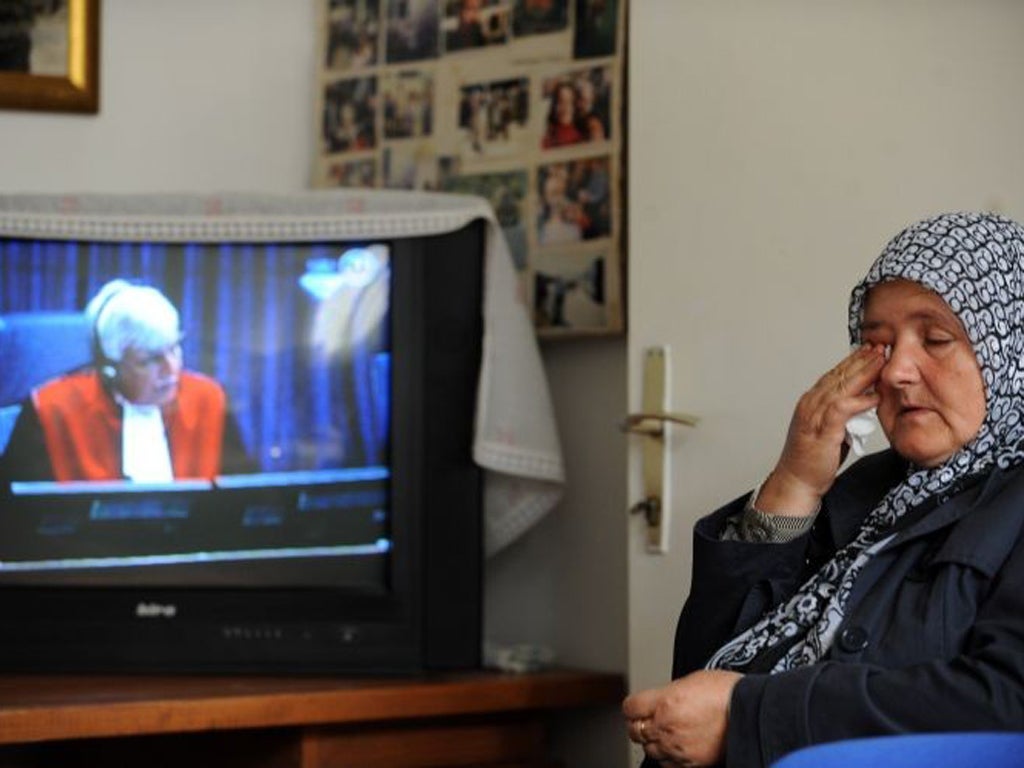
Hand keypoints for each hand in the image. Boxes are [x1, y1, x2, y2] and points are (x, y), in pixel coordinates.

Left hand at [622, 670, 742, 766]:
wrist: (751, 712)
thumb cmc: (727, 692)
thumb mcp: (690, 680)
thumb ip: (668, 693)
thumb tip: (658, 700)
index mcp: (665, 701)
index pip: (630, 707)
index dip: (633, 706)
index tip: (637, 707)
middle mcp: (667, 726)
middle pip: (635, 730)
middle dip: (639, 724)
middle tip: (647, 720)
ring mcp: (677, 747)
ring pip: (649, 750)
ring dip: (653, 742)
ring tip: (665, 733)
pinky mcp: (690, 763)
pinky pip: (667, 765)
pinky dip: (668, 757)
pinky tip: (676, 747)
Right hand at [758, 344, 884, 514]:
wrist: (796, 481)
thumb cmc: (812, 460)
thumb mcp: (830, 430)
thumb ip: (843, 415)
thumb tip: (864, 404)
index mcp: (811, 402)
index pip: (834, 374)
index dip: (853, 361)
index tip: (871, 350)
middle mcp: (810, 404)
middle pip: (839, 375)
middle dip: (861, 359)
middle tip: (880, 346)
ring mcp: (814, 415)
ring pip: (841, 387)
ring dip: (863, 373)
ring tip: (881, 360)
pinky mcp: (822, 430)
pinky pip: (843, 409)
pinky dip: (860, 400)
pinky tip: (875, 394)